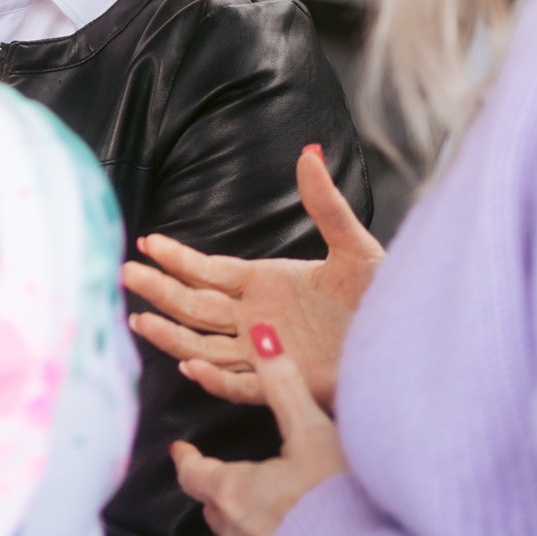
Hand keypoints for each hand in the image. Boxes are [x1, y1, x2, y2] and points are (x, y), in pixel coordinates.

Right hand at [122, 143, 382, 408]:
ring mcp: (268, 353)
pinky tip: (189, 364)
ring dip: (172, 334)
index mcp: (267, 283)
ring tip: (138, 320)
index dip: (177, 258)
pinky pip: (241, 383)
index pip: (208, 271)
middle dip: (159, 290)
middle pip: (195, 307)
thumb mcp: (355, 246)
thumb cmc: (385, 296)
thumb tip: (309, 152)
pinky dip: (215, 377)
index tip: (146, 242)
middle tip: (123, 274)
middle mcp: (258, 318)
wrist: (413, 341)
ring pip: (205, 346)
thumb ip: (326, 204)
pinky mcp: (287, 382)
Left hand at [174, 321, 349, 535]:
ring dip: (247, 526)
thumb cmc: (335, 501)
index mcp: (235, 490)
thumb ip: (285, 384)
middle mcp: (235, 532)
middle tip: (227, 479)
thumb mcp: (313, 433)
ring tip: (267, 514)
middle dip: (218, 491)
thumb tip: (262, 334)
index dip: (188, 458)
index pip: (194, 472)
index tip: (181, 450)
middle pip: (214, 508)